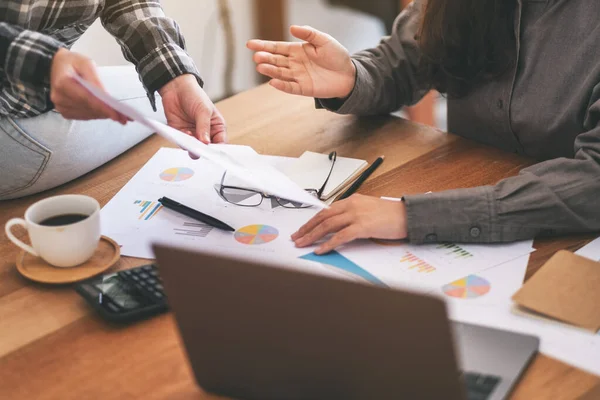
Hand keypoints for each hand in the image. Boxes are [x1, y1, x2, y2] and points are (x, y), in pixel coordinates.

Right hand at [50, 48, 127, 122]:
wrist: (54, 65)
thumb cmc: (72, 62)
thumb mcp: (86, 63)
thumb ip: (95, 80)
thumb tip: (105, 96)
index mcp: (63, 83)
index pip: (87, 99)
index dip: (103, 108)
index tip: (117, 115)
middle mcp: (60, 97)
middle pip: (89, 109)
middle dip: (108, 113)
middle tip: (126, 118)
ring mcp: (60, 106)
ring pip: (88, 114)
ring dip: (104, 115)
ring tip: (120, 117)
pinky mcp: (64, 111)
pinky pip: (84, 116)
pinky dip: (96, 115)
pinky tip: (105, 113)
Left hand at [159, 74, 226, 143]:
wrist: (176, 88)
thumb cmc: (194, 95)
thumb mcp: (203, 110)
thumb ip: (204, 127)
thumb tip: (206, 142)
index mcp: (216, 127)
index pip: (220, 143)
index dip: (218, 149)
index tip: (213, 151)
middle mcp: (205, 133)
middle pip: (207, 148)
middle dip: (204, 150)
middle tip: (201, 148)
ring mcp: (193, 134)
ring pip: (194, 148)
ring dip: (192, 146)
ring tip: (192, 139)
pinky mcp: (180, 134)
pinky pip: (182, 143)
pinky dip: (182, 141)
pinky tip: (184, 132)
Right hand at [247, 25, 355, 98]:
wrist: (349, 75)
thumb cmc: (336, 56)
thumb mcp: (324, 40)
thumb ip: (309, 34)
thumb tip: (291, 27)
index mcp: (297, 50)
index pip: (277, 47)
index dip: (263, 45)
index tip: (250, 44)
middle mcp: (294, 64)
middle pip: (276, 61)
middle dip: (265, 58)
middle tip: (256, 57)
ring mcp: (298, 77)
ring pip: (280, 74)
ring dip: (270, 71)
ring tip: (260, 67)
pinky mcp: (304, 89)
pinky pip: (291, 88)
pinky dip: (282, 86)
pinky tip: (273, 82)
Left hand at [291, 195, 407, 253]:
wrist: (408, 216)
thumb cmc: (391, 215)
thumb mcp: (369, 210)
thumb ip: (353, 215)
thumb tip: (338, 227)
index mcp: (352, 200)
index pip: (327, 210)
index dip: (312, 220)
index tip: (303, 229)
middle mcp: (352, 205)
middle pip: (323, 216)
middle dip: (307, 228)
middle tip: (296, 237)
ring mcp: (357, 215)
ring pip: (328, 225)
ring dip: (312, 236)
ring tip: (302, 244)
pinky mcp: (363, 226)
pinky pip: (340, 236)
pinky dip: (328, 244)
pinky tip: (320, 250)